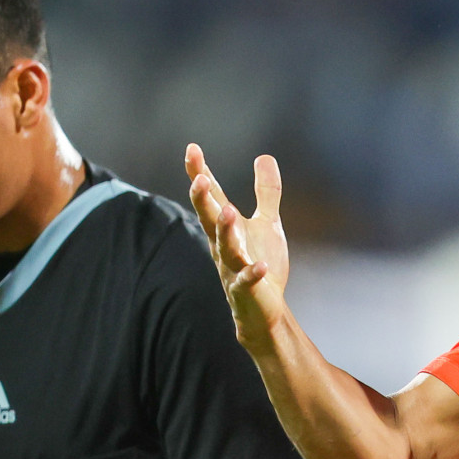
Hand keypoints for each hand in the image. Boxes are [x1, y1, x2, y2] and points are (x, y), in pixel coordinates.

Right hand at [184, 145, 289, 352]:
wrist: (263, 310)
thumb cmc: (260, 264)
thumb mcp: (266, 223)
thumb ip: (266, 192)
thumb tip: (264, 156)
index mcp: (226, 228)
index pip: (212, 198)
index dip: (200, 174)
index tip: (192, 149)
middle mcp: (223, 246)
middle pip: (210, 220)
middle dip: (204, 201)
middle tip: (200, 179)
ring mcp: (233, 269)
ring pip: (226, 249)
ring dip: (226, 232)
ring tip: (229, 212)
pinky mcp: (247, 291)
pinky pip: (247, 281)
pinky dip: (253, 273)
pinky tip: (261, 265)